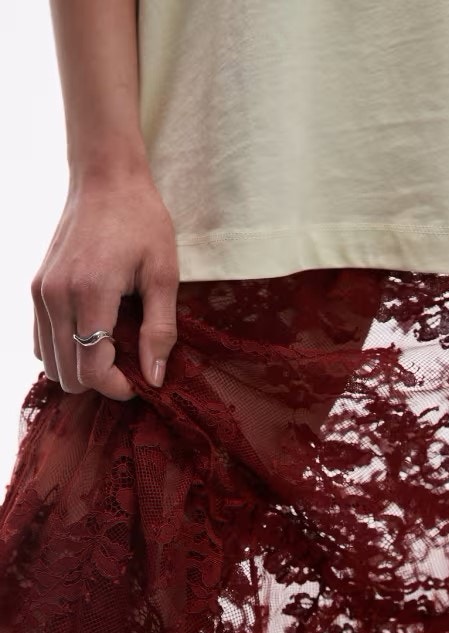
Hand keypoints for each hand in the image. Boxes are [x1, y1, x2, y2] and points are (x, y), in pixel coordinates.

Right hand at [31, 175, 179, 400]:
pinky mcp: (35, 287)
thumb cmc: (142, 221)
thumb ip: (160, 329)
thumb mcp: (164, 274)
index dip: (117, 388)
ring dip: (81, 365)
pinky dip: (65, 348)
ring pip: (50, 361)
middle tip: (131, 361)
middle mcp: (55, 297)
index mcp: (90, 294)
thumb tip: (154, 378)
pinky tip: (93, 332)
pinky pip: (41, 339)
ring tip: (115, 345)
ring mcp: (40, 292)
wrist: (106, 179)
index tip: (140, 381)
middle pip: (66, 375)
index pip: (90, 370)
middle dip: (101, 379)